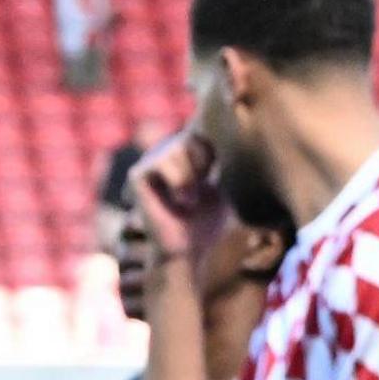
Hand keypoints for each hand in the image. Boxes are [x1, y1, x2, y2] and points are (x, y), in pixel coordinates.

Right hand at [129, 132, 225, 272]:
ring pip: (178, 147)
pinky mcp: (138, 174)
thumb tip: (240, 136)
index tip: (215, 177)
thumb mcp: (227, 187)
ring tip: (190, 200)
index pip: (204, 130)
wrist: (189, 249)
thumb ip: (230, 161)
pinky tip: (179, 202)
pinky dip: (179, 184)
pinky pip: (162, 163)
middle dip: (204, 166)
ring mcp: (150, 160)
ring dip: (193, 179)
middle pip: (192, 136)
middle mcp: (165, 150)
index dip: (214, 153)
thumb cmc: (209, 221)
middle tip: (200, 192)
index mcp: (185, 150)